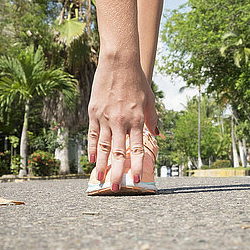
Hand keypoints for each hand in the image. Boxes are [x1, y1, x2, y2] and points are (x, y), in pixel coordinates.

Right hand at [87, 54, 157, 190]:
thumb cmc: (137, 80)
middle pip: (119, 152)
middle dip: (117, 172)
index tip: (134, 180)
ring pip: (104, 146)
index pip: (137, 148)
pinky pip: (93, 134)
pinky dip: (93, 148)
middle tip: (116, 188)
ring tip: (100, 179)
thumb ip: (152, 119)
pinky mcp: (94, 112)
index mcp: (137, 119)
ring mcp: (106, 117)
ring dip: (102, 165)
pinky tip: (92, 160)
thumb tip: (156, 135)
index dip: (135, 165)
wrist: (119, 62)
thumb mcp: (150, 100)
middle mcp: (121, 121)